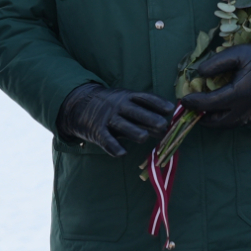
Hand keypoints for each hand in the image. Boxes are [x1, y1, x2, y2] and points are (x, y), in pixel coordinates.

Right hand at [57, 83, 173, 156]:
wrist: (80, 104)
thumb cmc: (112, 106)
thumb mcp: (127, 103)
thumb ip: (145, 114)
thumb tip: (166, 127)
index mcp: (128, 97)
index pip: (145, 98)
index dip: (157, 103)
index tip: (170, 109)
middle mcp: (119, 106)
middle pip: (135, 112)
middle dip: (149, 118)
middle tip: (162, 125)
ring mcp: (107, 118)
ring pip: (122, 125)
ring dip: (134, 131)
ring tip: (144, 137)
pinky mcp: (97, 130)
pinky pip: (106, 139)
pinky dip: (113, 146)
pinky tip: (122, 153)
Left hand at [178, 39, 250, 128]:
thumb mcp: (238, 53)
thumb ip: (216, 63)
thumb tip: (199, 73)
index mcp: (237, 94)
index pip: (208, 104)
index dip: (193, 103)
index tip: (183, 100)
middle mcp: (244, 109)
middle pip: (215, 121)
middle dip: (200, 117)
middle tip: (191, 109)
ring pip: (226, 125)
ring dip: (212, 120)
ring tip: (203, 111)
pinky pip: (236, 122)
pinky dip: (225, 119)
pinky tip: (221, 109)